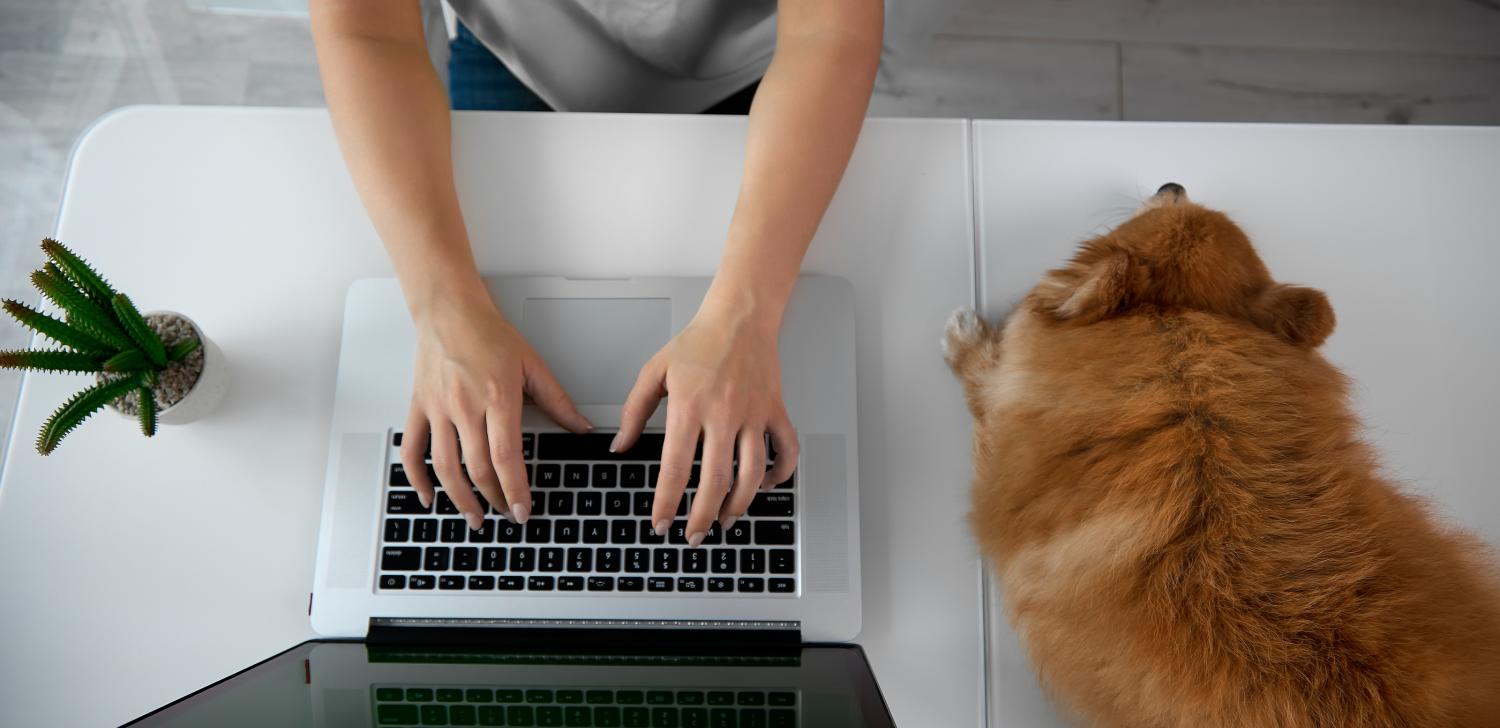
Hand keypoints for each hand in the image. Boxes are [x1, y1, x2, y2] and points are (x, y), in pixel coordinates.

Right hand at [400, 295, 590, 528]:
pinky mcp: (419, 408)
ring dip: (460, 499)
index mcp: (497, 398)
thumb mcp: (532, 365)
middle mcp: (465, 407)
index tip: (524, 510)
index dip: (515, 489)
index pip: (506, 456)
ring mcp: (438, 410)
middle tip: (508, 516)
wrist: (448, 311)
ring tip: (475, 517)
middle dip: (495, 499)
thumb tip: (582, 427)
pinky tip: (428, 498)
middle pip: (478, 468)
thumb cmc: (488, 334)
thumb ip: (558, 401)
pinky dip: (417, 479)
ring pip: (445, 467)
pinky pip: (413, 451)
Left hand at [612, 306, 798, 546]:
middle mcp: (724, 414)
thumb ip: (634, 411)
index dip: (667, 502)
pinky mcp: (775, 411)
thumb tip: (620, 446)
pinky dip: (780, 475)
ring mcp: (754, 414)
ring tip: (725, 521)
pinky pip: (786, 451)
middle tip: (693, 535)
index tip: (661, 522)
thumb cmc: (699, 343)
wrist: (740, 317)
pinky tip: (765, 486)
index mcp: (689, 406)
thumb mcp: (654, 372)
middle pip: (715, 480)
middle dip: (703, 517)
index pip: (675, 467)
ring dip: (739, 505)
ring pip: (752, 473)